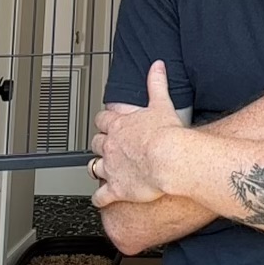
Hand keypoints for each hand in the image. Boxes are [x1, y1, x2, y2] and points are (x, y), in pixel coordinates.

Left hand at [89, 60, 182, 207]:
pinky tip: (102, 199)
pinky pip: (100, 196)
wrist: (169, 158)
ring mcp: (111, 168)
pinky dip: (99, 198)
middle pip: (96, 142)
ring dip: (96, 168)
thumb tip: (157, 66)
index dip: (104, 121)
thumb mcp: (161, 102)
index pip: (103, 119)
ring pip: (93, 168)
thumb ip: (157, 83)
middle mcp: (111, 146)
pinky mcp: (116, 189)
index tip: (107, 122)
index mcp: (120, 125)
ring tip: (101, 170)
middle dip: (100, 144)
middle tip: (107, 146)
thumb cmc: (167, 133)